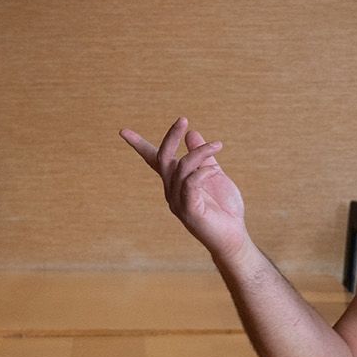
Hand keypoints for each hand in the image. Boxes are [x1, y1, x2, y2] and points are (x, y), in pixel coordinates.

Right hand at [119, 118, 247, 260]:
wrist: (233, 237)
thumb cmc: (224, 208)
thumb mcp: (214, 175)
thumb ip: (203, 157)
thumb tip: (192, 133)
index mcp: (174, 182)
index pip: (153, 160)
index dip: (139, 145)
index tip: (123, 131)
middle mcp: (171, 191)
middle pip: (163, 158)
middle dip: (171, 137)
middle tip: (183, 120)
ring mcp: (178, 201)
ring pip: (180, 167)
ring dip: (200, 153)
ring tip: (218, 145)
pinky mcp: (189, 210)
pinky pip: (190, 183)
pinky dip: (202, 172)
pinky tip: (215, 171)